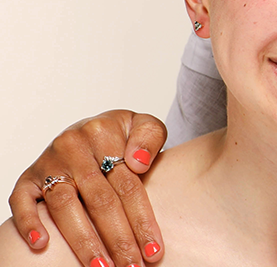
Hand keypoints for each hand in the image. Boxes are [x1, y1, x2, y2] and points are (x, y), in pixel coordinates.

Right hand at [8, 110, 168, 266]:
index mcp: (104, 133)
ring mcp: (48, 163)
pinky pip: (22, 201)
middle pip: (99, 200)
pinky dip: (29, 223)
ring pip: (64, 205)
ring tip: (101, 266)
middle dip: (118, 239)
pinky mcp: (27, 178)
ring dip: (83, 240)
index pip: (127, 184)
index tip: (154, 250)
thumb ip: (149, 136)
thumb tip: (138, 161)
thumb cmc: (121, 135)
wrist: (92, 127)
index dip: (142, 220)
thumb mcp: (143, 125)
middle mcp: (73, 147)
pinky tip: (42, 245)